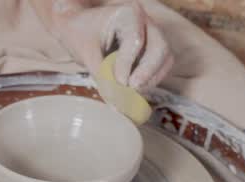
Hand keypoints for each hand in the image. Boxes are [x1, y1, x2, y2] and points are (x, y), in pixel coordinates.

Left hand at [51, 1, 173, 89]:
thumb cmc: (80, 34)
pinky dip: (149, 81)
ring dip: (150, 80)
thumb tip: (117, 104)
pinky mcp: (152, 50)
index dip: (127, 64)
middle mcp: (145, 22)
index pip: (136, 41)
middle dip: (147, 73)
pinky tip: (133, 90)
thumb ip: (102, 76)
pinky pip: (160, 68)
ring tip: (131, 92)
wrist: (79, 28)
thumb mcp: (86, 53)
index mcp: (128, 14)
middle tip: (131, 89)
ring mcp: (152, 36)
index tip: (117, 81)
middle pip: (160, 49)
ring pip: (165, 60)